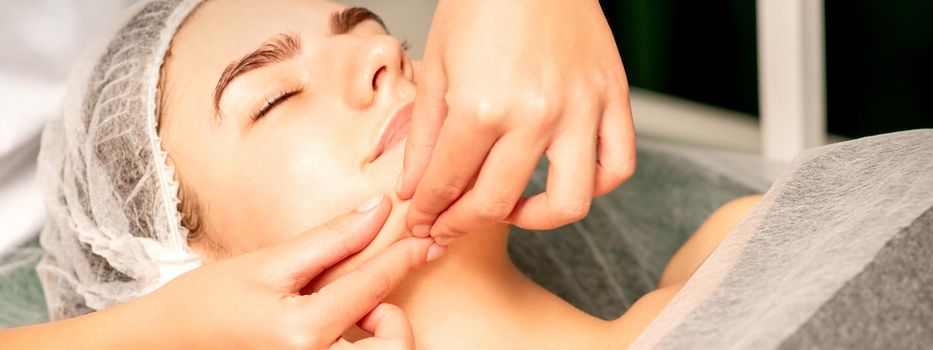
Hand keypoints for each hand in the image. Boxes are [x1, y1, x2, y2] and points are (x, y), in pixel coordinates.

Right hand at [141, 195, 441, 348]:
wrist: (163, 348)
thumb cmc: (207, 304)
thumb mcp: (267, 264)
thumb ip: (330, 240)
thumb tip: (380, 210)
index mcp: (302, 334)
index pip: (372, 287)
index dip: (403, 258)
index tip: (425, 242)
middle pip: (393, 348)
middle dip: (393, 323)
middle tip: (368, 306)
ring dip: (378, 341)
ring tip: (345, 321)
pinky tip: (335, 337)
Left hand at [398, 0, 635, 242]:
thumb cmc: (480, 3)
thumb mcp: (437, 65)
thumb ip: (424, 135)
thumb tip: (414, 188)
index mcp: (483, 106)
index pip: (448, 183)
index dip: (429, 211)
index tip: (422, 222)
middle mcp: (536, 116)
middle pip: (497, 202)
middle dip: (461, 223)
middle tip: (448, 226)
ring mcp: (581, 110)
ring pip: (569, 202)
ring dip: (534, 221)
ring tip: (510, 210)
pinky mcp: (613, 98)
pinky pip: (618, 165)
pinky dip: (596, 186)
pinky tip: (563, 180)